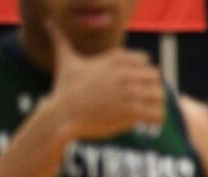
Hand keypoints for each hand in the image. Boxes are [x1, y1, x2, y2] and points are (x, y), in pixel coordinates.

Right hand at [44, 19, 165, 139]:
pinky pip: (158, 114)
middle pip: (156, 76)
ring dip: (156, 104)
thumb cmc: (64, 89)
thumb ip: (61, 40)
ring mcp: (129, 92)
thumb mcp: (66, 60)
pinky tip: (147, 124)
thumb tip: (47, 22)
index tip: (134, 83)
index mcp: (114, 60)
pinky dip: (156, 120)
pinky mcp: (131, 112)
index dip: (141, 72)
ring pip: (160, 95)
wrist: (62, 115)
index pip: (145, 60)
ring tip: (146, 112)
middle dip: (151, 87)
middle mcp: (124, 74)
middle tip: (143, 100)